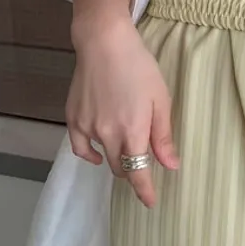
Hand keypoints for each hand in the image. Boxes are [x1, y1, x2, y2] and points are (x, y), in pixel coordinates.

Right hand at [66, 13, 178, 205]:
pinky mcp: (73, 118)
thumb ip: (163, 136)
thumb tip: (170, 165)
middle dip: (133, 170)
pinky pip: (80, 147)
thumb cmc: (139, 67)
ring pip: (103, 157)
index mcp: (133, 132)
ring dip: (115, 159)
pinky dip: (90, 154)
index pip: (138, 173)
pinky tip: (99, 152)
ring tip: (124, 148)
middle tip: (143, 163)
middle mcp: (108, 135)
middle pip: (121, 167)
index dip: (144, 191)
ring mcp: (88, 127)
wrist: (104, 43)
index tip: (150, 202)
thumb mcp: (160, 100)